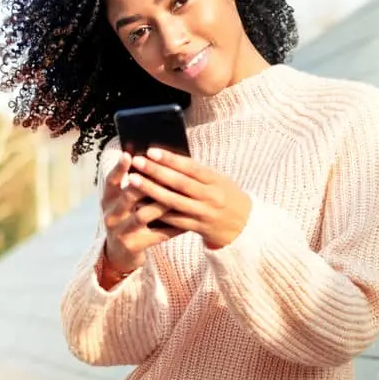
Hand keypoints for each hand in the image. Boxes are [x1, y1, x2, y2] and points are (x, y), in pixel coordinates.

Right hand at [101, 152, 182, 276]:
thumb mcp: (123, 204)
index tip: (128, 154)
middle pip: (128, 196)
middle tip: (164, 173)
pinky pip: (157, 234)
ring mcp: (121, 232)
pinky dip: (173, 227)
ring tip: (179, 195)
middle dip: (147, 184)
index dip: (119, 168)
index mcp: (108, 201)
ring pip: (143, 215)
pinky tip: (187, 221)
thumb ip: (134, 187)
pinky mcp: (133, 246)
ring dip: (162, 204)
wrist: (120, 254)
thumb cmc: (127, 221)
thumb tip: (153, 160)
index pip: (111, 181)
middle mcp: (111, 215)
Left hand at [128, 148, 250, 249]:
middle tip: (137, 162)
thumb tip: (169, 159)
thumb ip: (197, 172)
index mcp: (216, 180)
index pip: (191, 167)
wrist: (245, 226)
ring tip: (133, 181)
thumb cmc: (227, 196)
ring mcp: (204, 213)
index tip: (151, 151)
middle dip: (156, 172)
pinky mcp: (198, 228)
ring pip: (174, 202)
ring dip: (151, 191)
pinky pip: (174, 220)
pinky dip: (157, 212)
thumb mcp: (219, 180)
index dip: (171, 159)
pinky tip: (140, 204)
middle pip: (179, 183)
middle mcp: (210, 196)